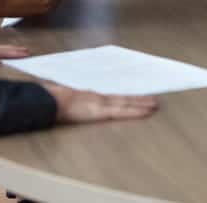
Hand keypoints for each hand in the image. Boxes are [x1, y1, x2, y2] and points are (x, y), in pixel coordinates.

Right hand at [42, 83, 157, 123]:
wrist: (51, 101)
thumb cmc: (54, 100)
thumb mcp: (66, 99)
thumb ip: (73, 100)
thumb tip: (76, 102)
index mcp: (90, 95)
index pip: (113, 95)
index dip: (126, 96)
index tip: (137, 95)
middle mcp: (99, 97)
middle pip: (123, 97)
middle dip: (138, 98)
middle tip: (154, 99)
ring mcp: (101, 103)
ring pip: (126, 103)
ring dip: (141, 103)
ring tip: (155, 104)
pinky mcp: (102, 111)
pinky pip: (123, 112)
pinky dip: (136, 111)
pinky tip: (146, 112)